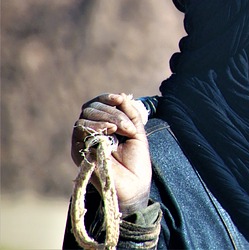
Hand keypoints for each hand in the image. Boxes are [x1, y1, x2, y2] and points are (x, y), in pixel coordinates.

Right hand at [72, 93, 151, 215]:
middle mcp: (91, 132)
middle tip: (127, 126)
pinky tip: (110, 133)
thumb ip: (130, 113)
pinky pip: (80, 131)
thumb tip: (121, 96)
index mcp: (104, 126)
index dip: (106, 98)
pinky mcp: (79, 152)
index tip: (118, 99)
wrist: (134, 185)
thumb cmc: (136, 161)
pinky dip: (96, 127)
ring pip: (84, 117)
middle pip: (90, 108)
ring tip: (119, 130)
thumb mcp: (137, 132)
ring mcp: (84, 142)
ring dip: (105, 118)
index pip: (97, 104)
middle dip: (111, 112)